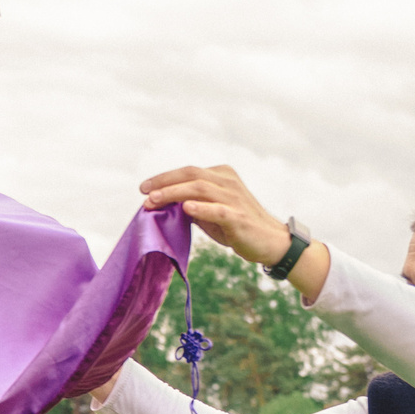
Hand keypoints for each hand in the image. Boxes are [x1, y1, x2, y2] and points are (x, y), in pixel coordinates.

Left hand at [140, 164, 290, 267]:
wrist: (270, 242)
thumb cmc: (237, 226)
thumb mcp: (212, 212)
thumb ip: (193, 205)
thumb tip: (165, 204)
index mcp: (222, 175)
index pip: (188, 172)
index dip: (164, 178)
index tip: (144, 188)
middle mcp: (228, 182)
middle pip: (192, 175)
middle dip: (164, 182)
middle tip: (144, 193)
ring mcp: (234, 198)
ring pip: (200, 189)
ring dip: (174, 193)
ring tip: (155, 201)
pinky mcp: (239, 216)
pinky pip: (218, 209)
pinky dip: (201, 208)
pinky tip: (186, 208)